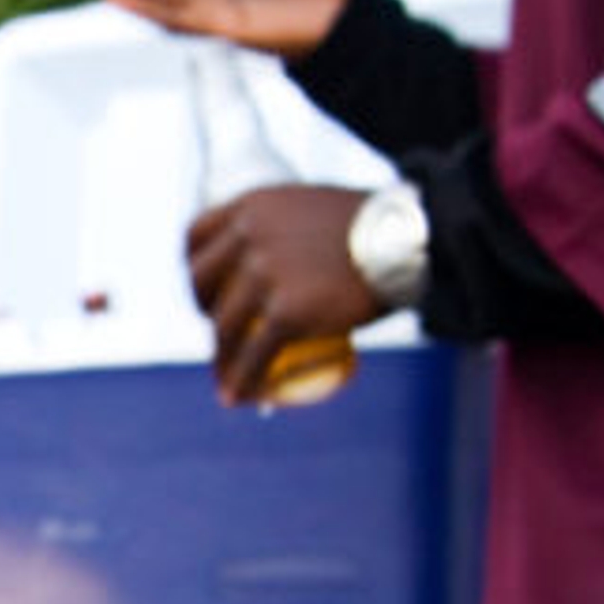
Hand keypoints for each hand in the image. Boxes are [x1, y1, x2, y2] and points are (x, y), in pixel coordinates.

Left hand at [184, 185, 381, 406]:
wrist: (410, 239)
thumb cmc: (377, 226)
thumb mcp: (315, 209)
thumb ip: (289, 228)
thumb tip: (284, 256)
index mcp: (252, 206)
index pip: (196, 237)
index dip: (193, 267)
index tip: (206, 288)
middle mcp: (250, 236)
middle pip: (201, 284)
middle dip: (204, 313)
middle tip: (224, 331)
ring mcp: (265, 273)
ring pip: (224, 327)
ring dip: (220, 358)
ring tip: (228, 376)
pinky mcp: (287, 311)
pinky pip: (253, 355)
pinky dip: (243, 381)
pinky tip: (238, 396)